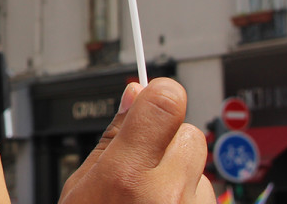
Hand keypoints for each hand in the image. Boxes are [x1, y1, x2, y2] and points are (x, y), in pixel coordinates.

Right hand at [59, 77, 214, 203]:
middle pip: (188, 133)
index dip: (160, 93)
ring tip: (148, 196)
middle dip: (167, 140)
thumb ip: (111, 139)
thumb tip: (134, 96)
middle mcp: (168, 194)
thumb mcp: (82, 186)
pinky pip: (204, 194)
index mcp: (127, 177)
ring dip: (178, 174)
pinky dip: (186, 197)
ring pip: (198, 167)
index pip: (165, 105)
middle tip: (141, 163)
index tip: (153, 93)